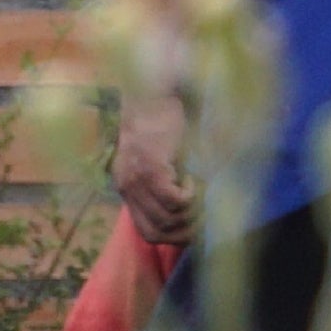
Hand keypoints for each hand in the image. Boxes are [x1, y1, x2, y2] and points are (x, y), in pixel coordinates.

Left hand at [115, 93, 192, 244]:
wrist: (155, 92)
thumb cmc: (163, 122)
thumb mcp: (159, 159)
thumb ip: (164, 184)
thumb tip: (187, 214)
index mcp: (126, 187)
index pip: (147, 232)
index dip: (173, 238)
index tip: (194, 228)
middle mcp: (127, 186)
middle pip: (157, 233)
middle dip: (185, 232)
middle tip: (203, 215)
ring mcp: (137, 179)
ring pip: (169, 219)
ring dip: (191, 210)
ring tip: (197, 189)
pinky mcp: (151, 169)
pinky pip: (176, 201)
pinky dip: (191, 195)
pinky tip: (193, 177)